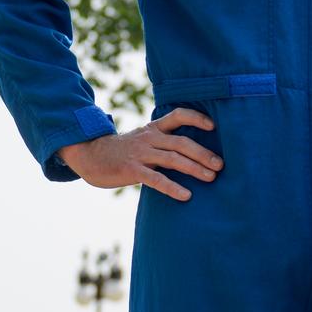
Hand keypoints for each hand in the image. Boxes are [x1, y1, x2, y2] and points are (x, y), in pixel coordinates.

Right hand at [58, 108, 223, 201]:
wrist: (91, 155)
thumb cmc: (123, 151)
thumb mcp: (143, 139)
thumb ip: (163, 142)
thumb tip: (194, 152)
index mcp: (154, 128)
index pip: (178, 115)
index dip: (197, 118)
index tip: (214, 126)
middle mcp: (150, 138)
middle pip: (182, 142)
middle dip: (204, 153)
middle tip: (221, 165)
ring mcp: (141, 153)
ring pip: (173, 159)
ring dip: (194, 168)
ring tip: (211, 178)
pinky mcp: (131, 169)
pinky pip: (156, 179)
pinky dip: (173, 187)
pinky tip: (186, 195)